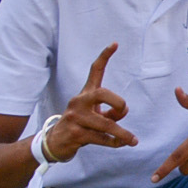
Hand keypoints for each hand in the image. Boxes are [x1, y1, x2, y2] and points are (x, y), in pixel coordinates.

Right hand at [44, 46, 135, 160]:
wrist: (55, 143)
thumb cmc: (81, 125)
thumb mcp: (97, 115)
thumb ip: (112, 111)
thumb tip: (124, 110)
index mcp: (86, 94)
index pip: (94, 71)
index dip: (105, 56)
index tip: (115, 43)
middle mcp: (79, 102)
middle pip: (101, 94)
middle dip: (117, 102)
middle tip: (123, 109)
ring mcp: (76, 118)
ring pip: (105, 124)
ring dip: (122, 133)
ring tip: (133, 140)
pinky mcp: (76, 134)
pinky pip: (101, 138)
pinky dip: (114, 142)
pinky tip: (120, 144)